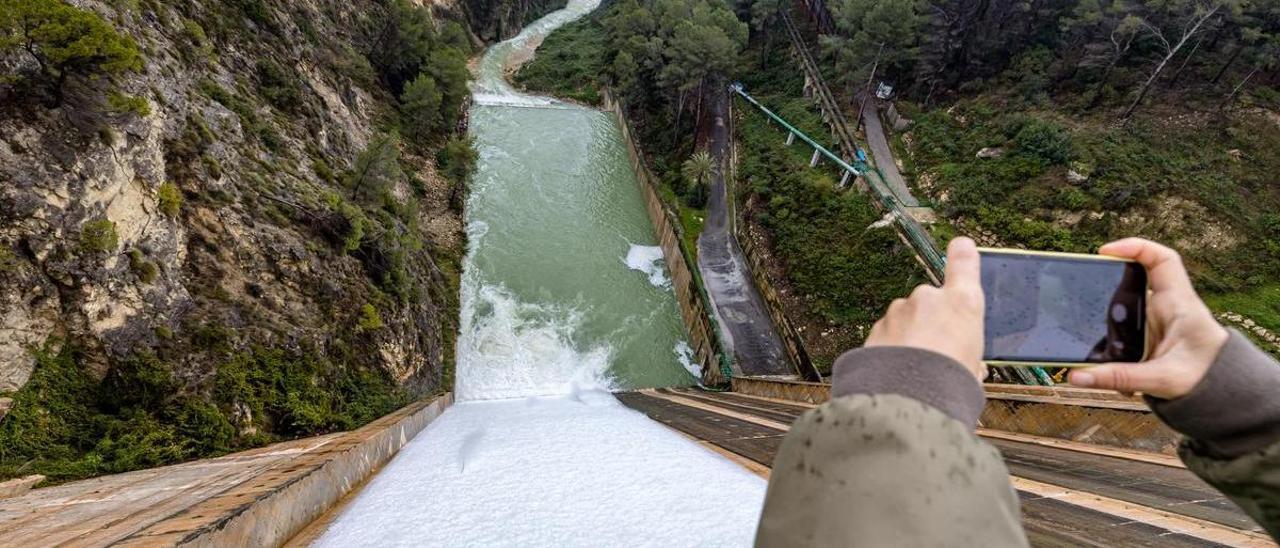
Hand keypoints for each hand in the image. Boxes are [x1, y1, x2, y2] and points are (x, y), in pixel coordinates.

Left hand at [866, 237, 985, 379]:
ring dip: (909, 339)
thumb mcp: (974, 370)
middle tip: (939, 358)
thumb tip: (968, 366)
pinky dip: (891, 350)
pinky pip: (887, 336)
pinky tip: (896, 373)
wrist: (905, 400)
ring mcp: (898, 311)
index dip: (963, 253)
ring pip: (906, 321)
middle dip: (933, 325)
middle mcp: (928, 298)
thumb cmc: (950, 386)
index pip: (964, 263)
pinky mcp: (875, 328)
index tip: (960, 245)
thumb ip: (968, 357)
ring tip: (915, 372)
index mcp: (963, 303)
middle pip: (932, 304)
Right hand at [1068, 238, 1228, 398]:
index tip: (1105, 252)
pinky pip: (1122, 323)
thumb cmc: (1205, 379)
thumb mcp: (1163, 380)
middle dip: (1105, 279)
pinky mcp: (1148, 333)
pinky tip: (1098, 354)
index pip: (1163, 260)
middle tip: (1080, 284)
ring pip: (1125, 302)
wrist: (1218, 391)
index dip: (1135, 247)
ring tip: (1080, 322)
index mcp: (1179, 305)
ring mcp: (1156, 318)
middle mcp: (1166, 306)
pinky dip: (1107, 335)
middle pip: (1134, 277)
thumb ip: (1121, 378)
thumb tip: (1078, 376)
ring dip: (1103, 311)